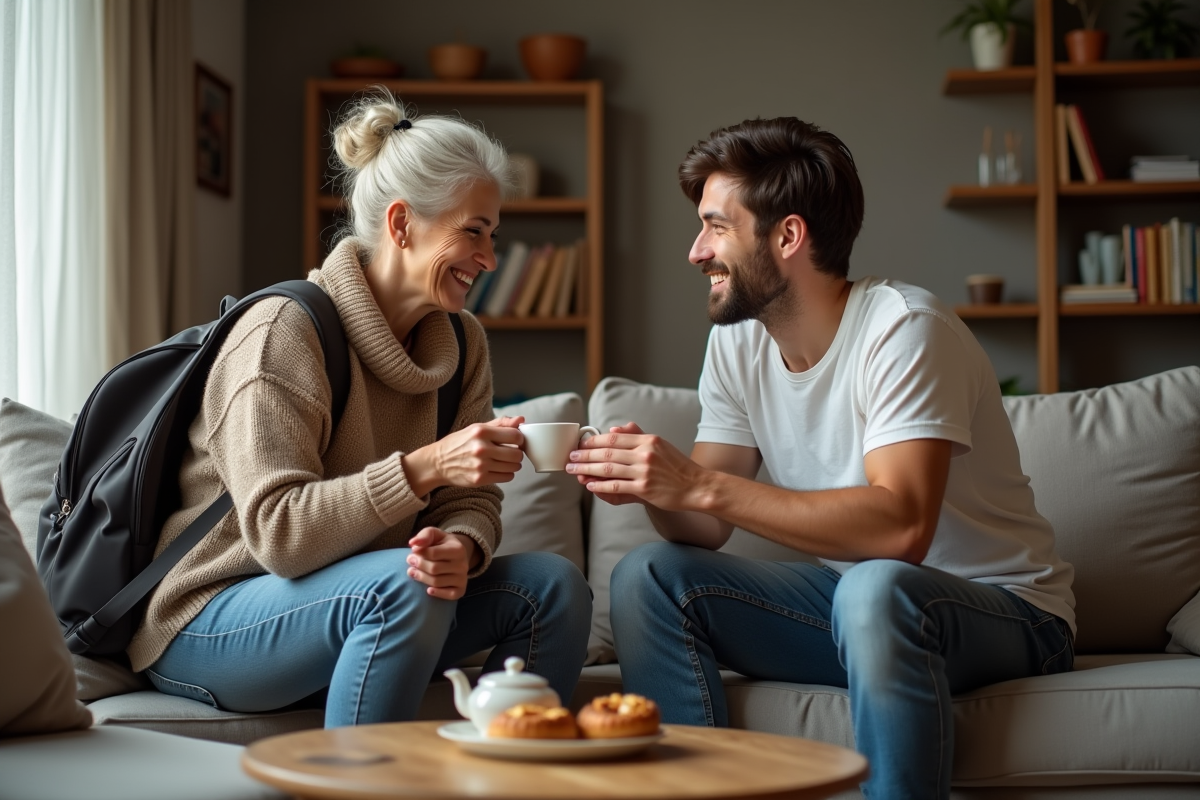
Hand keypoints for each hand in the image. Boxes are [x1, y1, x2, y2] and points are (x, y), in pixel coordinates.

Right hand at [403, 416, 524, 495]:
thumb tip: (521, 420)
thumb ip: (500, 423)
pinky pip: (507, 477)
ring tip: (504, 461)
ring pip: (514, 467)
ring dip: (513, 464)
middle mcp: (481, 448)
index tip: (516, 441)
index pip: (515, 436)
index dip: (519, 439)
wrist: (437, 463)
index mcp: (481, 432)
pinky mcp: (480, 479)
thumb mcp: (477, 428)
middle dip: (517, 453)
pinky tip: (498, 469)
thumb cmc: (459, 443)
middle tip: (511, 452)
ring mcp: (481, 466)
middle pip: (517, 454)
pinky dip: (507, 473)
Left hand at [406, 527, 477, 599]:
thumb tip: (413, 544)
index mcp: (458, 549)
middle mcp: (463, 565)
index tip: (413, 551)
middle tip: (410, 561)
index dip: (420, 553)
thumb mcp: (435, 534)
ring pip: (437, 582)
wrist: (456, 555)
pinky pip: (449, 595)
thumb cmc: (441, 544)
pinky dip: (437, 593)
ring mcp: (462, 579)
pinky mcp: (461, 590)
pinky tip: (428, 590)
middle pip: (434, 569)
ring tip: (412, 572)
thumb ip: (425, 535)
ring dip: (421, 578)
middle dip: (419, 565)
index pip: (433, 553)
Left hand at [566, 422, 702, 510]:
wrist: (697, 486)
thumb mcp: (660, 445)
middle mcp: (645, 454)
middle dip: (584, 455)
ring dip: (587, 470)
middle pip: (607, 452)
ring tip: (574, 471)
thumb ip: (637, 436)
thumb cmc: (678, 467)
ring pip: (608, 469)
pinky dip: (600, 486)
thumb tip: (615, 429)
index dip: (593, 441)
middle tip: (570, 458)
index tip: (580, 445)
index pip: (614, 438)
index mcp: (648, 440)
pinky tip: (590, 486)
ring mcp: (644, 471)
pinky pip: (616, 486)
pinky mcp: (644, 489)